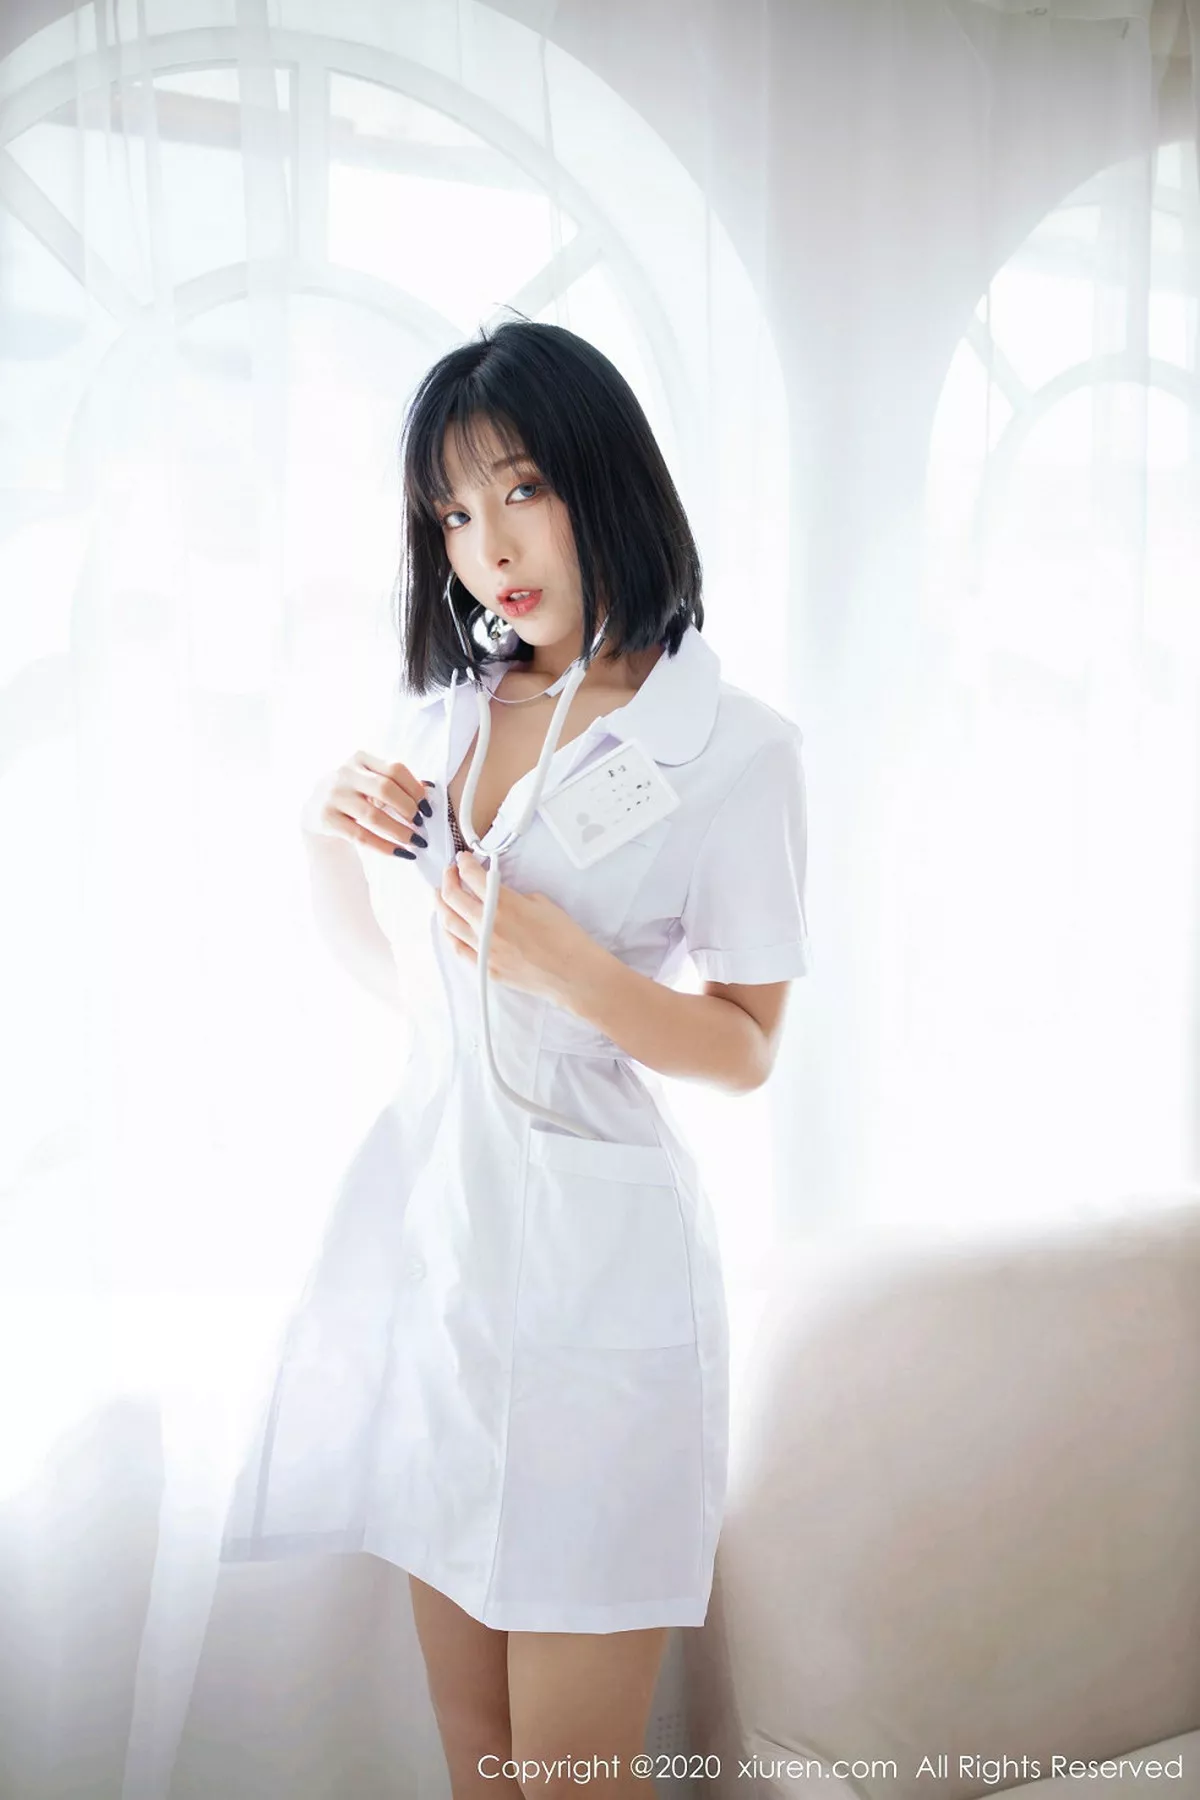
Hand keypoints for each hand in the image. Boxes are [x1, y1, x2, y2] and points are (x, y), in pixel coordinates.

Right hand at [301, 750, 434, 857]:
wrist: (316, 809)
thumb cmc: (354, 793)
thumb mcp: (371, 781)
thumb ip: (398, 783)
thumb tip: (431, 789)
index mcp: (360, 758)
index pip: (395, 769)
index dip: (416, 789)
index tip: (428, 808)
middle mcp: (345, 773)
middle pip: (385, 789)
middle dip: (408, 809)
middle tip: (422, 825)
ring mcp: (333, 795)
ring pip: (373, 816)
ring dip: (400, 832)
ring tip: (416, 842)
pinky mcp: (326, 818)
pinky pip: (361, 836)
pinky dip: (384, 847)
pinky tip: (401, 853)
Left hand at [436, 850, 600, 1001]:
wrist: (573, 973)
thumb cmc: (564, 938)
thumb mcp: (541, 902)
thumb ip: (512, 895)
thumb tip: (497, 894)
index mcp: (503, 904)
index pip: (472, 876)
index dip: (464, 864)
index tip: (463, 860)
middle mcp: (487, 926)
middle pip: (453, 897)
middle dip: (448, 879)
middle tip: (450, 873)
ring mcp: (484, 949)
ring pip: (448, 923)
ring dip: (440, 905)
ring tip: (439, 895)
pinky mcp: (485, 969)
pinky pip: (458, 948)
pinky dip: (449, 933)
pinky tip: (448, 925)